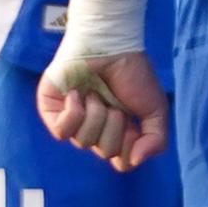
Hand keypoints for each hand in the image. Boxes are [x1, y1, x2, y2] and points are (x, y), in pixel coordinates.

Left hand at [37, 51, 169, 170]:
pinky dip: (74, 114)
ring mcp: (72, 121)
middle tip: (113, 100)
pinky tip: (78, 95)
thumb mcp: (156, 110)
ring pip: (83, 142)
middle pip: (105, 151)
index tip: (133, 122)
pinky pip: (60, 132)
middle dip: (114, 123)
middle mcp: (94, 129)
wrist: (111, 44)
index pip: (122, 161)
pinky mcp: (51, 110)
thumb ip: (156, 141)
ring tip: (95, 92)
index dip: (129, 144)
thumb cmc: (133, 72)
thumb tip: (135, 160)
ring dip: (95, 113)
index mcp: (117, 132)